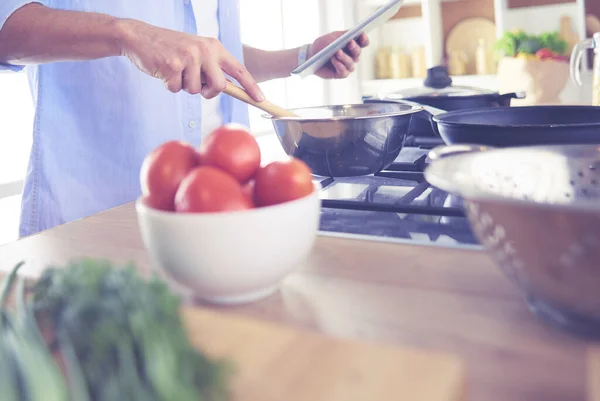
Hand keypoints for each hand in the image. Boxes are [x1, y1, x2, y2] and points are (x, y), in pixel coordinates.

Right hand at [117, 19, 264, 100]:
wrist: (140, 37)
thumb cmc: (170, 49)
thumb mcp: (196, 53)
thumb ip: (211, 68)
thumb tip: (226, 88)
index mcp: (213, 47)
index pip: (238, 69)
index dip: (251, 86)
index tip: (260, 99)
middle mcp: (205, 50)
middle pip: (219, 87)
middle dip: (208, 92)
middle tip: (195, 83)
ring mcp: (189, 57)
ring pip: (196, 91)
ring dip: (184, 86)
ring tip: (175, 71)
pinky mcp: (172, 65)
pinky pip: (177, 90)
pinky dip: (169, 85)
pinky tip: (163, 71)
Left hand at [308, 31, 369, 78]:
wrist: (311, 55)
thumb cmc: (322, 45)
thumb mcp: (330, 37)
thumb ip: (340, 36)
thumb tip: (348, 37)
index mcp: (352, 44)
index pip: (363, 43)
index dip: (364, 39)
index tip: (362, 34)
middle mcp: (352, 56)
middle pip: (358, 53)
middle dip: (355, 48)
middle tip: (350, 43)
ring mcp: (347, 66)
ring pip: (351, 63)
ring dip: (345, 58)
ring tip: (337, 52)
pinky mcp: (340, 74)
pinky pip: (343, 71)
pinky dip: (339, 66)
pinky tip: (334, 60)